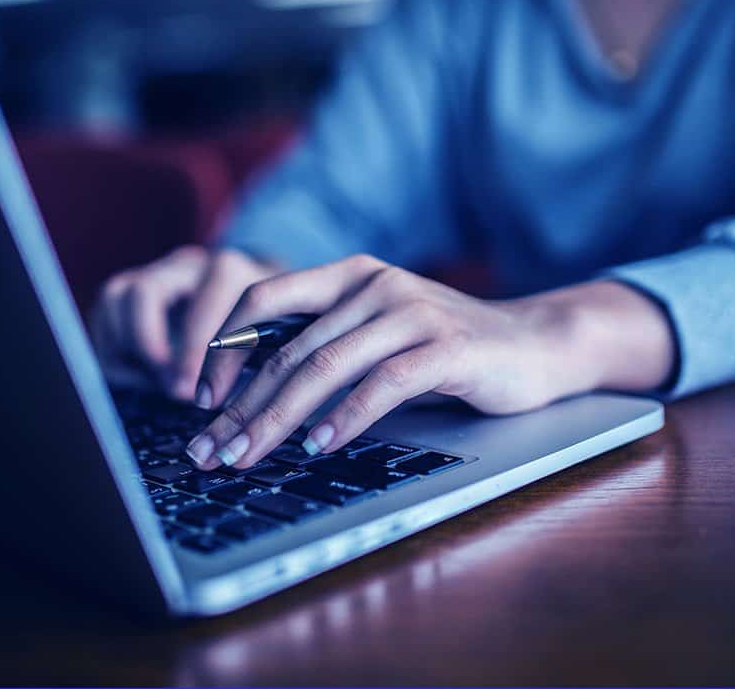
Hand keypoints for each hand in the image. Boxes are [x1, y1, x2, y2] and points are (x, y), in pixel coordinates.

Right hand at [90, 246, 277, 399]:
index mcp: (229, 270)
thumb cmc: (273, 324)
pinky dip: (116, 349)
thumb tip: (237, 408)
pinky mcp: (137, 290)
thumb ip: (258, 360)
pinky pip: (106, 314)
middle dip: (149, 347)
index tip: (196, 391)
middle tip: (169, 387)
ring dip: (127, 347)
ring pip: (117, 297)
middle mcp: (189, 265)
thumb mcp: (276, 337)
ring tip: (154, 382)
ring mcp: (159, 272)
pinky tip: (143, 376)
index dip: (195, 350)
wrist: (264, 295)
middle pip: (144, 292)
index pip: (205, 300)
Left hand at [185, 254, 674, 469]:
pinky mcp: (445, 346)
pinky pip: (381, 384)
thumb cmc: (446, 345)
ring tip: (247, 458)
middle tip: (210, 451)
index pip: (264, 298)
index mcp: (349, 275)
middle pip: (289, 348)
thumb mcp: (378, 333)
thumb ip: (327, 344)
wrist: (533, 343)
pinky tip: (318, 447)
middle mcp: (374, 284)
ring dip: (279, 419)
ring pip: (325, 366)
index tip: (200, 403)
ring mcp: (410, 311)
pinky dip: (344, 418)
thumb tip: (255, 395)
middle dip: (242, 406)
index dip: (224, 349)